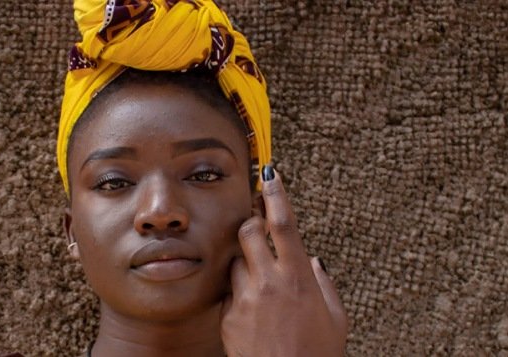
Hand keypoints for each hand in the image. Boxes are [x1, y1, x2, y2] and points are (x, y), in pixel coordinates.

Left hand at [220, 166, 347, 355]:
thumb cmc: (316, 354)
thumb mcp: (334, 318)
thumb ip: (322, 284)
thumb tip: (312, 261)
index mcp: (298, 279)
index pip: (284, 224)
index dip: (276, 195)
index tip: (270, 173)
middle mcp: (268, 283)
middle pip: (248, 232)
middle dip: (250, 222)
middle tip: (256, 223)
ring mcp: (245, 299)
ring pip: (235, 260)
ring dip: (245, 261)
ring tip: (261, 281)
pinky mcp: (228, 315)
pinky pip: (230, 291)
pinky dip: (240, 291)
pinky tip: (254, 310)